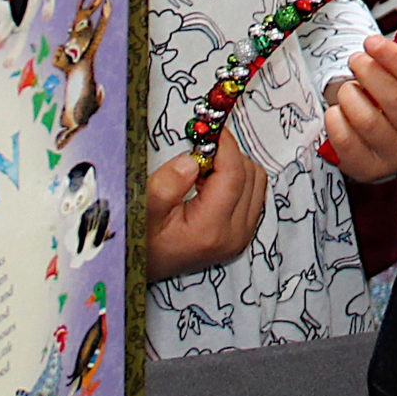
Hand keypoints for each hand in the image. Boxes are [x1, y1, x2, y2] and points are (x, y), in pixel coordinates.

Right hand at [146, 130, 267, 280]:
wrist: (141, 266)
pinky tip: (210, 184)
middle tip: (199, 154)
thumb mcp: (142, 210)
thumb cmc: (140, 239)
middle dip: (227, 155)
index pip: (234, 175)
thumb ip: (166, 185)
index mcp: (211, 229)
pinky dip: (237, 179)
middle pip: (250, 175)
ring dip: (233, 166)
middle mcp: (234, 235)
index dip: (225, 146)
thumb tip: (193, 159)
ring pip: (256, 181)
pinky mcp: (243, 234)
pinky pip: (254, 193)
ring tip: (202, 172)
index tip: (211, 129)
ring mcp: (241, 236)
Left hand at [323, 34, 396, 181]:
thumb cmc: (394, 105)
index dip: (396, 59)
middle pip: (394, 99)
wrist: (383, 147)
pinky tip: (337, 111)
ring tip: (346, 89)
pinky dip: (335, 119)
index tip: (372, 41)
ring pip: (367, 120)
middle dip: (368, 72)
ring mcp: (396, 158)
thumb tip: (382, 40)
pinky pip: (345, 140)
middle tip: (355, 59)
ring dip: (350, 95)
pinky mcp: (368, 170)